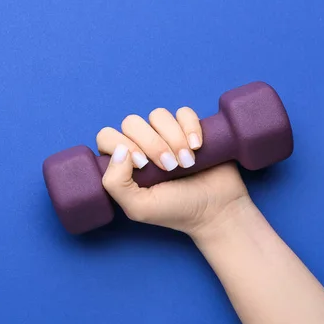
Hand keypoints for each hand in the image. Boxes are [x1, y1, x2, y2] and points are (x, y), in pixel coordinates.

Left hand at [97, 107, 249, 235]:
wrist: (216, 210)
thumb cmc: (175, 211)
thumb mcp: (138, 207)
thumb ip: (115, 183)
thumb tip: (119, 150)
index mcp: (123, 163)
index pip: (107, 137)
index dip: (123, 145)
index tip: (142, 165)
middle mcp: (141, 146)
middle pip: (132, 123)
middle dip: (152, 144)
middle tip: (169, 167)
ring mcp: (165, 135)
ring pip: (158, 115)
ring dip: (173, 138)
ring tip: (187, 162)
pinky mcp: (189, 129)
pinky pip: (184, 112)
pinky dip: (190, 127)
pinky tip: (197, 147)